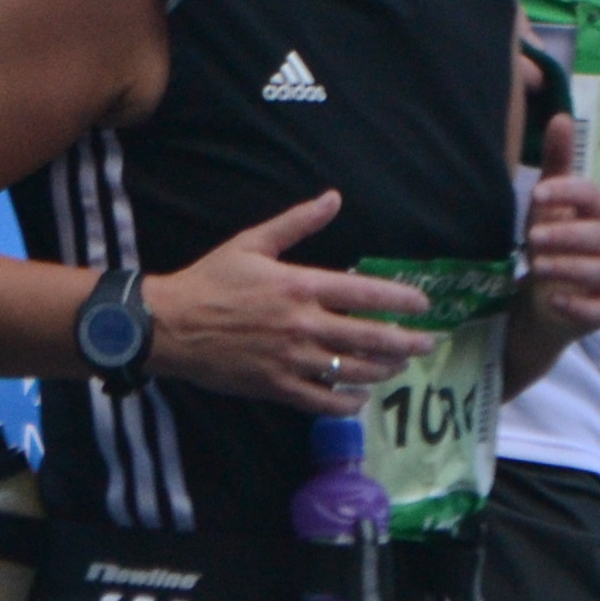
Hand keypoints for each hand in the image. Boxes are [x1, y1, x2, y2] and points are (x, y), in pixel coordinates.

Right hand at [145, 191, 427, 418]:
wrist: (169, 325)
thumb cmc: (210, 280)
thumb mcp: (252, 242)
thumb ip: (297, 223)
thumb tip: (333, 197)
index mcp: (300, 286)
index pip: (365, 294)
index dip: (401, 300)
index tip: (424, 305)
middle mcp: (303, 325)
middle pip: (370, 338)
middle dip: (407, 342)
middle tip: (429, 343)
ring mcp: (292, 360)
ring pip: (353, 371)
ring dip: (383, 370)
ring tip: (399, 367)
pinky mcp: (277, 387)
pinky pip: (324, 401)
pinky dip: (348, 403)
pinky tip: (359, 398)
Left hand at [515, 122, 599, 349]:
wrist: (542, 297)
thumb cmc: (550, 241)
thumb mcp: (547, 202)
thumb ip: (556, 162)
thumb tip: (561, 116)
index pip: (595, 198)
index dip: (570, 193)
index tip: (538, 193)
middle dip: (568, 235)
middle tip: (532, 238)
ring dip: (569, 267)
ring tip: (536, 266)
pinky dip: (578, 306)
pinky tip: (555, 300)